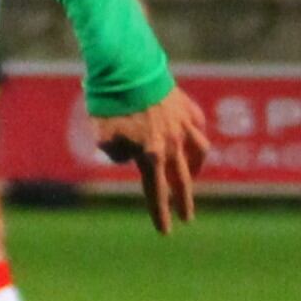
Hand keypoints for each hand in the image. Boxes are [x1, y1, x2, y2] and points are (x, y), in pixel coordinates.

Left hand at [92, 86, 211, 233]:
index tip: (166, 232)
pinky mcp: (187, 107)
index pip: (156, 192)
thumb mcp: (101, 135)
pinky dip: (196, 136)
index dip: (160, 213)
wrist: (127, 68)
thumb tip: (128, 157)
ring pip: (199, 152)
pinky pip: (197, 126)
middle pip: (182, 179)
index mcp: (151, 154)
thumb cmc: (109, 103)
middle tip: (188, 217)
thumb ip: (114, 153)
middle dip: (185, 201)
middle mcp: (172, 143)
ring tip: (193, 176)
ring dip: (196, 168)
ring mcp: (183, 124)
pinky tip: (194, 139)